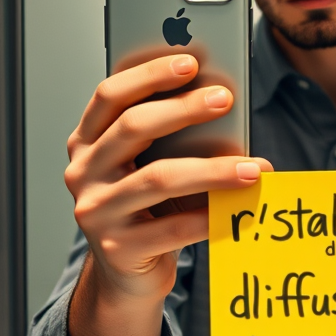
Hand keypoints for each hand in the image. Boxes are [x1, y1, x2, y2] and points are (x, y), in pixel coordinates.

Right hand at [65, 54, 271, 335]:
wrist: (128, 273)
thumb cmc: (147, 206)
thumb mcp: (149, 164)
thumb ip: (168, 136)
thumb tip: (221, 103)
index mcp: (87, 141)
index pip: (110, 95)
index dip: (148, 75)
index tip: (190, 62)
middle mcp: (84, 172)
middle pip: (133, 128)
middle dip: (183, 109)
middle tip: (225, 99)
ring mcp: (96, 212)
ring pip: (158, 179)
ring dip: (212, 169)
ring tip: (252, 166)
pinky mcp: (118, 248)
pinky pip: (173, 227)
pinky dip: (211, 215)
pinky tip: (239, 207)